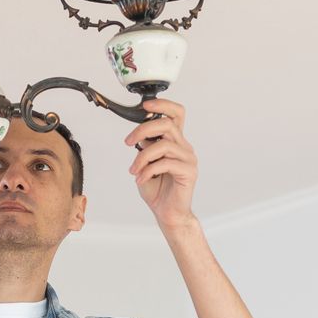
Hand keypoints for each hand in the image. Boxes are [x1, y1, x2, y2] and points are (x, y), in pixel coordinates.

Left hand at [123, 98, 196, 227]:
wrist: (167, 213)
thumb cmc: (157, 189)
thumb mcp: (145, 163)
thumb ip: (145, 147)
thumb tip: (140, 136)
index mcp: (175, 141)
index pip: (176, 114)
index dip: (163, 104)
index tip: (144, 106)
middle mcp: (184, 147)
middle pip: (166, 124)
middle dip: (142, 130)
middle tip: (128, 142)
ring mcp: (188, 159)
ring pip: (163, 145)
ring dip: (142, 157)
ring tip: (134, 170)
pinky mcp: (189, 172)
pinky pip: (165, 163)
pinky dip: (148, 171)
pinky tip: (141, 179)